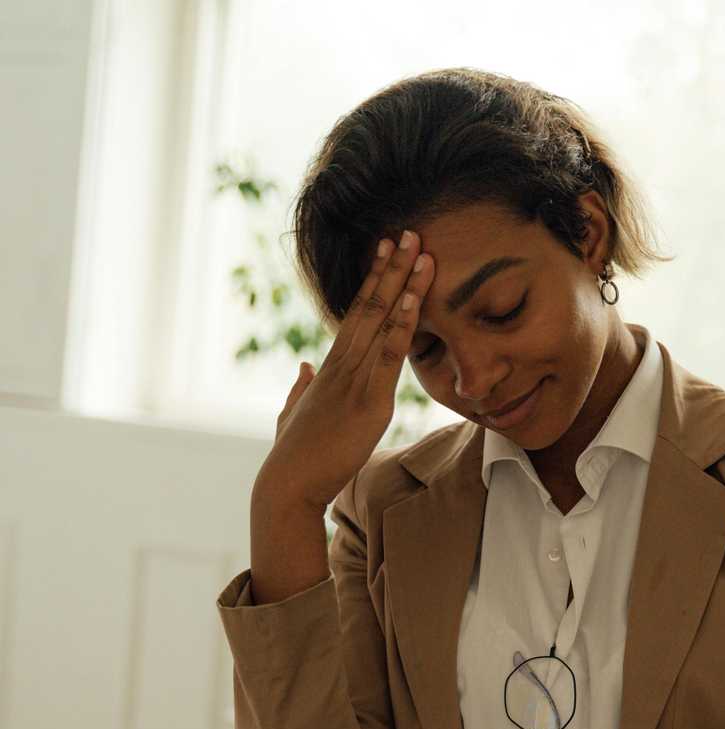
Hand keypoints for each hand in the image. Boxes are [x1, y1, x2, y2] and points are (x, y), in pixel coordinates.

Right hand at [257, 229, 435, 510]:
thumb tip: (304, 368)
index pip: (356, 314)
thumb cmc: (294, 456)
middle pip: (370, 305)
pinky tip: (414, 299)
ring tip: (420, 249)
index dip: (374, 281)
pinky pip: (389, 356)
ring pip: (381, 321)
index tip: (387, 250)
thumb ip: (301, 388)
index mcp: (330, 368)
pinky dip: (402, 325)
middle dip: (392, 268)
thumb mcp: (295, 414)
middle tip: (410, 231)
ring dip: (403, 284)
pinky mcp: (369, 402)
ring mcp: (355, 380)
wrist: (288, 485)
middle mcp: (342, 365)